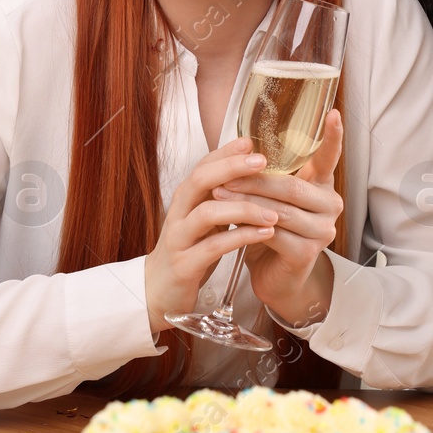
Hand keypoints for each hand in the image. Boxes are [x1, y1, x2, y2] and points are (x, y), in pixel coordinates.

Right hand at [144, 137, 276, 334]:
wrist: (159, 291)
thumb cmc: (188, 250)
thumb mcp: (205, 220)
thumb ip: (222, 197)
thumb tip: (252, 171)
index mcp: (185, 199)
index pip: (203, 166)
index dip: (225, 152)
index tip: (251, 140)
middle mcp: (179, 213)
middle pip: (200, 180)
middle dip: (231, 168)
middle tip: (262, 162)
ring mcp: (179, 238)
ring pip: (207, 213)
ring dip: (243, 209)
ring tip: (274, 212)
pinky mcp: (184, 264)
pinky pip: (213, 247)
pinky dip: (240, 238)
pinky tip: (264, 234)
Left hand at [213, 109, 343, 324]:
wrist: (275, 276)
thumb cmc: (271, 229)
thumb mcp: (270, 196)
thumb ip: (267, 173)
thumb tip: (241, 144)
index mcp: (322, 185)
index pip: (329, 157)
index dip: (333, 136)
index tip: (333, 112)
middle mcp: (330, 206)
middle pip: (291, 185)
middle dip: (254, 179)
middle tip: (224, 174)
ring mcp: (322, 231)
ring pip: (279, 209)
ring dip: (245, 201)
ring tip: (217, 193)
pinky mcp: (307, 254)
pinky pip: (274, 234)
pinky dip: (249, 227)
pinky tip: (231, 223)